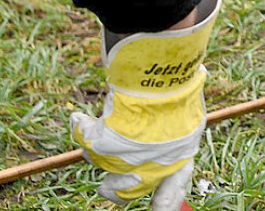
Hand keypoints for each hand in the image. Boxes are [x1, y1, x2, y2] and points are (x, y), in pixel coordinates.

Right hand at [72, 0, 220, 207]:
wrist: (163, 67)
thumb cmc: (178, 77)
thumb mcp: (185, 104)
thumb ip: (176, 122)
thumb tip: (171, 116)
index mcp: (183, 149)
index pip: (176, 185)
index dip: (166, 201)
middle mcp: (160, 160)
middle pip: (132, 189)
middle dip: (117, 189)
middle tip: (108, 188)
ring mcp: (133, 156)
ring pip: (105, 165)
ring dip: (97, 150)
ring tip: (98, 126)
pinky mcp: (108, 143)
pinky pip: (86, 141)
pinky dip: (80, 127)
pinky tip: (79, 118)